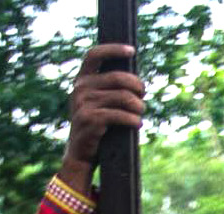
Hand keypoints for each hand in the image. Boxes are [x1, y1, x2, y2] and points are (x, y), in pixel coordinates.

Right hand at [63, 44, 144, 174]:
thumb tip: (137, 82)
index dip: (114, 50)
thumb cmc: (97, 126)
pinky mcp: (89, 118)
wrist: (81, 153)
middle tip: (143, 95)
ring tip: (140, 113)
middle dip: (137, 86)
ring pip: (123, 97)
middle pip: (118, 77)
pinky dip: (134, 120)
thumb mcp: (99, 103)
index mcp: (82, 80)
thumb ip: (110, 89)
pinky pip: (120, 115)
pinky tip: (137, 124)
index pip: (94, 55)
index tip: (131, 51)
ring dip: (138, 106)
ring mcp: (83, 103)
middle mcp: (80, 88)